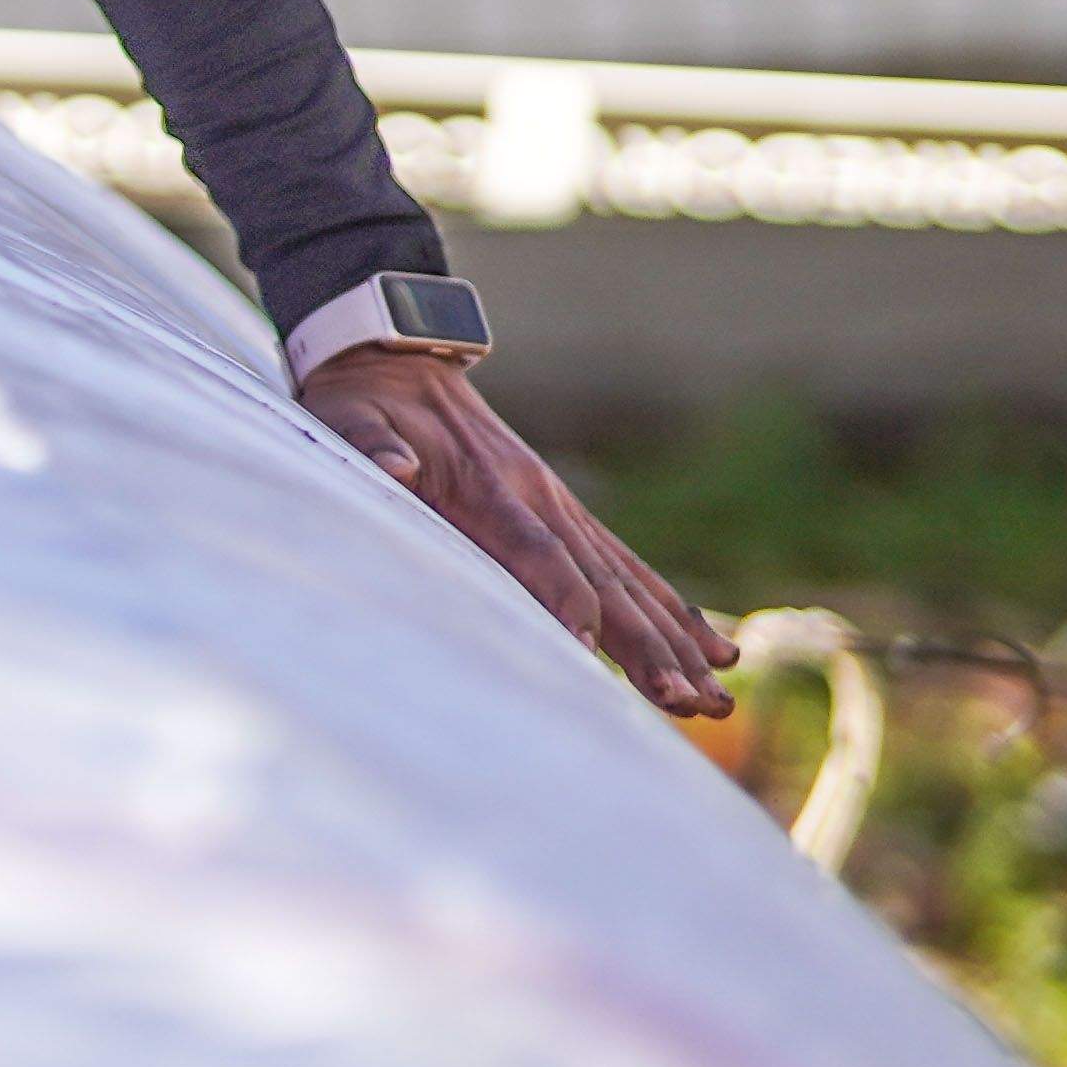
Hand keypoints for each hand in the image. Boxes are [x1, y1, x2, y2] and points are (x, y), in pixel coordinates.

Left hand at [303, 346, 733, 719]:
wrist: (399, 362)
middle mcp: (540, 499)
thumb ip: (369, 443)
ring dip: (676, 644)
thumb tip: (393, 464)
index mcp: (486, 486)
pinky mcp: (567, 517)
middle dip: (647, 646)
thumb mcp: (348, 418)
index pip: (533, 550)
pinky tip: (716, 654)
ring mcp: (561, 508)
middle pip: (603, 582)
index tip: (584, 646)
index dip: (559, 596)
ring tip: (718, 700)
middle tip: (686, 703)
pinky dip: (674, 613)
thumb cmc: (363, 406)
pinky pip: (631, 571)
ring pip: (630, 585)